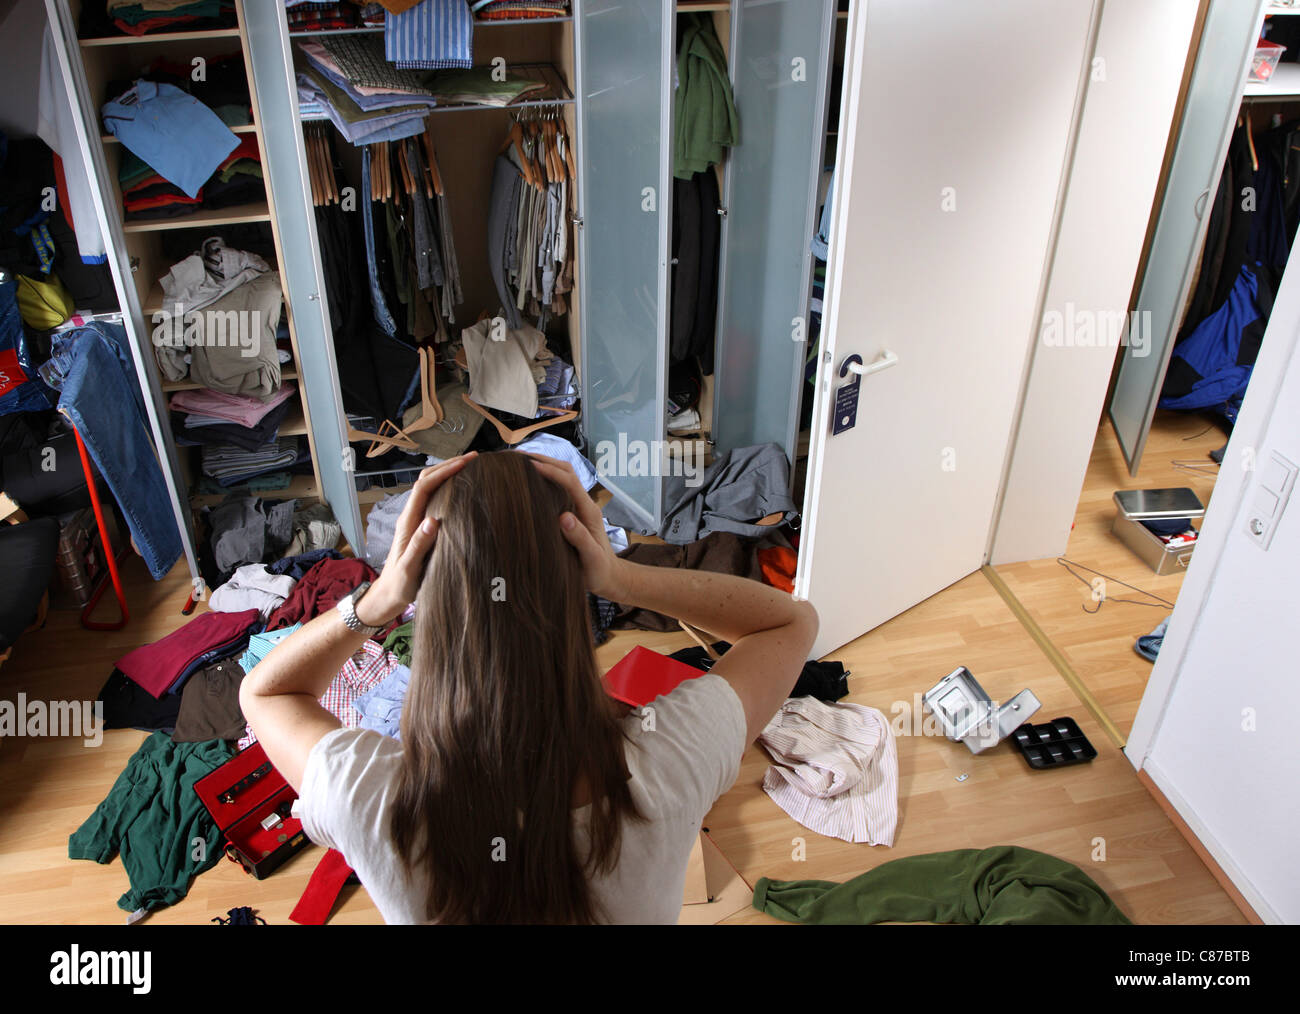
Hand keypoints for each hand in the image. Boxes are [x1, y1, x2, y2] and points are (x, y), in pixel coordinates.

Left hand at [356, 453, 477, 626]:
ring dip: (448, 474)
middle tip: (474, 459)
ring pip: (431, 488)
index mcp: (409, 521)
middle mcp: (411, 516)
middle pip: (428, 480)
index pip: (426, 486)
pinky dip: (448, 489)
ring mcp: (416, 521)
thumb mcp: (409, 568)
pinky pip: (435, 500)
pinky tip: (462, 492)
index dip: (445, 471)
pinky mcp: (421, 528)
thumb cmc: (399, 585)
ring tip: (470, 469)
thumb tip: (433, 520)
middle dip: (449, 465)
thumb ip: (419, 545)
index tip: (467, 462)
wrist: (387, 597)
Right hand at [527, 455, 625, 599]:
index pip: (569, 482)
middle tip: (516, 457)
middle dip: (543, 460)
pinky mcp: (570, 514)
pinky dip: (542, 480)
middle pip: (565, 472)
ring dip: (543, 466)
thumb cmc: (600, 570)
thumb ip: (580, 538)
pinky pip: (557, 490)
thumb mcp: (591, 557)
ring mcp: (577, 507)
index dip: (550, 471)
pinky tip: (526, 483)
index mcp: (588, 511)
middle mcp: (583, 504)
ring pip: (561, 478)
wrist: (609, 578)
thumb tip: (564, 518)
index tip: (529, 466)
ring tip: (518, 463)